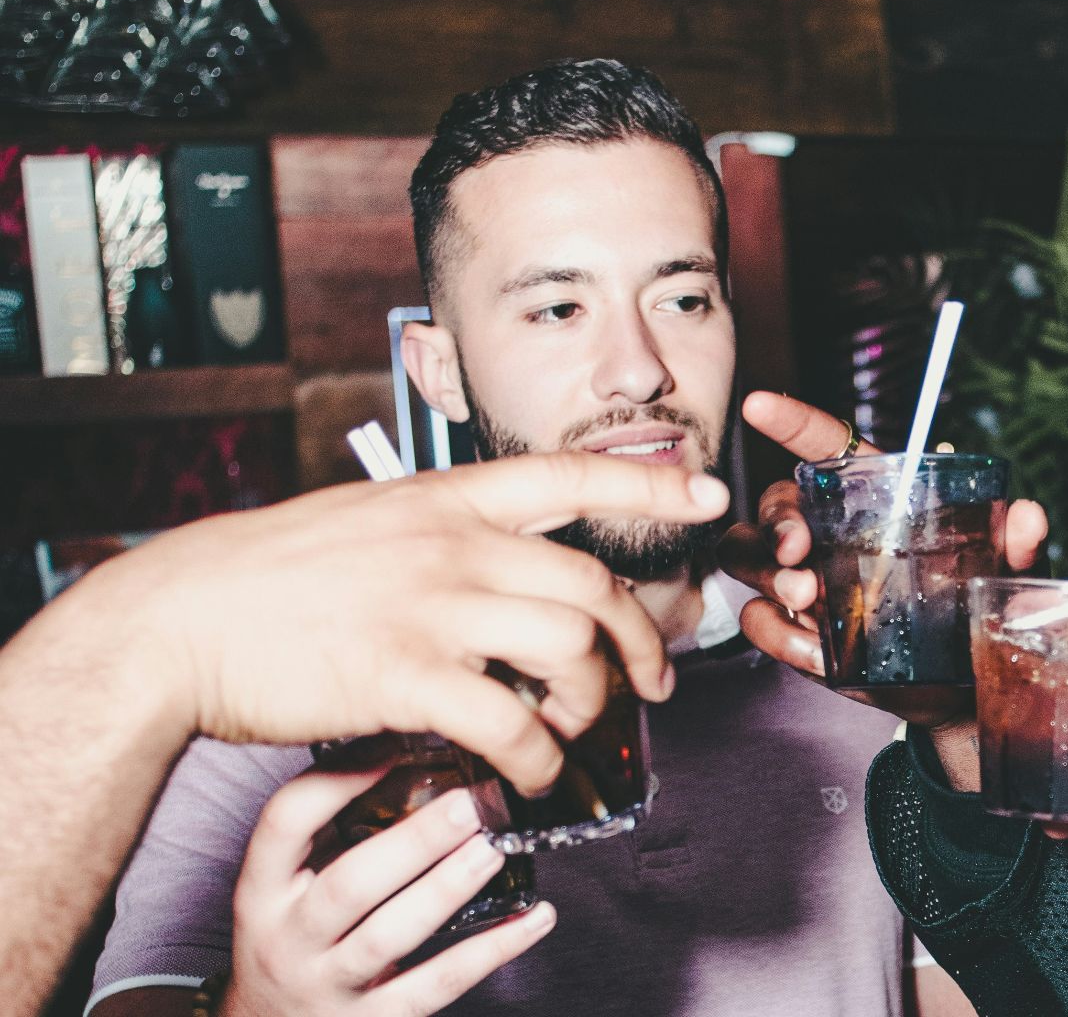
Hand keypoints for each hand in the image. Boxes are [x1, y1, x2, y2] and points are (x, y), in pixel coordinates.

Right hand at [76, 452, 729, 793]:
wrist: (178, 618)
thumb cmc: (268, 575)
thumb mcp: (367, 520)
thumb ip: (442, 536)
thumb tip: (502, 569)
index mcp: (445, 499)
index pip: (570, 477)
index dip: (649, 486)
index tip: (706, 493)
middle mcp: (452, 544)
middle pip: (594, 587)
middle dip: (642, 642)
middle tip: (654, 680)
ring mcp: (432, 607)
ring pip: (569, 652)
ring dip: (592, 704)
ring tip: (575, 731)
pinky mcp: (404, 675)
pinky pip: (509, 724)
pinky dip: (537, 759)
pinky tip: (529, 775)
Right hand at [224, 769, 553, 1016]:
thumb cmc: (290, 940)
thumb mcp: (285, 886)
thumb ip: (333, 830)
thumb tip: (411, 754)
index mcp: (262, 890)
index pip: (285, 823)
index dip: (336, 779)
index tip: (393, 743)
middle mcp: (289, 939)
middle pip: (350, 884)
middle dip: (415, 841)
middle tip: (470, 802)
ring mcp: (330, 985)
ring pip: (393, 936)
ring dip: (449, 888)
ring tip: (496, 847)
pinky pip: (440, 984)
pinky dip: (493, 949)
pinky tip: (535, 916)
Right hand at [718, 391, 1047, 730]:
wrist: (955, 689)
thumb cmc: (971, 612)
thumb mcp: (997, 574)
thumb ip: (1014, 545)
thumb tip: (1029, 517)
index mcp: (872, 497)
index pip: (826, 446)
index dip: (792, 422)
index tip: (758, 405)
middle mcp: (828, 530)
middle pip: (776, 503)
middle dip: (776, 524)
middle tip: (799, 553)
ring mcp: (804, 577)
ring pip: (747, 554)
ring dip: (767, 574)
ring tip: (806, 599)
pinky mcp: (793, 626)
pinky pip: (758, 618)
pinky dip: (778, 633)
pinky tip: (815, 653)